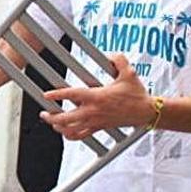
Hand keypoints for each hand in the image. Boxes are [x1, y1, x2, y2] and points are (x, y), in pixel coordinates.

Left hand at [39, 55, 154, 139]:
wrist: (147, 112)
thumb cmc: (137, 94)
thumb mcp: (129, 72)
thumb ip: (118, 60)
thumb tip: (110, 55)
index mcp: (97, 97)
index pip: (72, 95)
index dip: (57, 95)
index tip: (46, 95)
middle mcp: (93, 111)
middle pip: (65, 119)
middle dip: (51, 117)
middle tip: (43, 113)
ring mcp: (95, 122)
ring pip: (70, 130)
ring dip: (58, 128)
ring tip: (51, 122)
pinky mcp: (100, 128)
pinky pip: (81, 136)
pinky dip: (70, 136)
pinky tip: (65, 132)